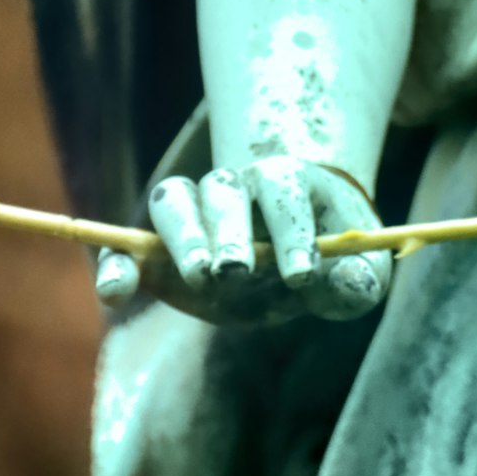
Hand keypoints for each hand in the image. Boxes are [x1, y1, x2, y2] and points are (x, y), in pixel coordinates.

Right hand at [94, 155, 393, 326]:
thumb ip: (360, 280)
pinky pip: (126, 243)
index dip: (294, 232)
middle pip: (224, 189)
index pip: (287, 193)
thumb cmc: (331, 257)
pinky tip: (116, 294)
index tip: (303, 277)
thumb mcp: (360, 269)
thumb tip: (346, 281)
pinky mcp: (157, 249)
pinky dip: (116, 262)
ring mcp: (193, 213)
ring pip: (174, 200)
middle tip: (236, 271)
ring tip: (198, 277)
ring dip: (182, 235)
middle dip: (229, 229)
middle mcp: (235, 187)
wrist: (294, 252)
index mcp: (289, 181)